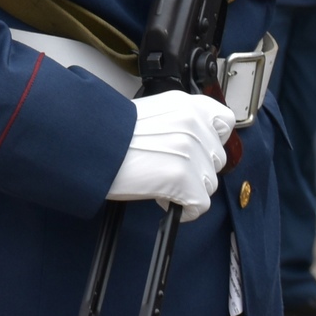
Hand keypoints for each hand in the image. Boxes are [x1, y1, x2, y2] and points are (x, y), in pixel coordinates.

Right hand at [105, 91, 233, 221]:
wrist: (90, 145)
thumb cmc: (112, 133)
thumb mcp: (153, 113)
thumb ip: (181, 123)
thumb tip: (197, 143)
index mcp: (187, 105)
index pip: (225, 122)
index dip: (213, 139)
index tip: (201, 149)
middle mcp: (193, 125)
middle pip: (217, 159)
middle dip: (198, 168)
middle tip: (171, 169)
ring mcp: (191, 152)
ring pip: (209, 184)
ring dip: (190, 189)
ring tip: (162, 182)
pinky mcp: (184, 179)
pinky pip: (200, 205)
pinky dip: (184, 210)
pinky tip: (164, 199)